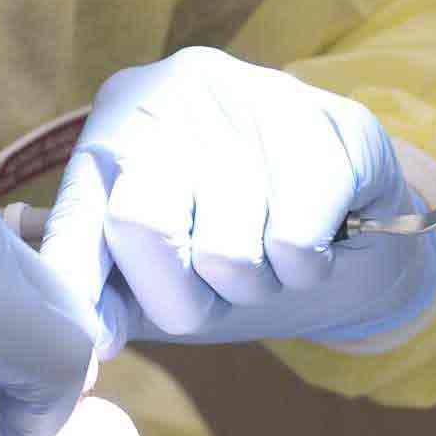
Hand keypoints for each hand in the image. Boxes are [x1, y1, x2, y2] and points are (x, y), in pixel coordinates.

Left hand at [43, 46, 435, 352]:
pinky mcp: (328, 123)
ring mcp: (254, 96)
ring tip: (270, 248)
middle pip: (140, 228)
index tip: (93, 344)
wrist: (361, 212)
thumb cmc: (240, 238)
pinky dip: (305, 271)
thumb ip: (112, 296)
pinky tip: (317, 233)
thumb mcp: (162, 266)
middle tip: (214, 286)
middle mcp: (175, 91)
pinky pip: (295, 245)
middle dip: (180, 296)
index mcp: (118, 122)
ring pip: (226, 253)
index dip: (75, 287)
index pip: (78, 216)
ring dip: (253, 286)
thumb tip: (88, 341)